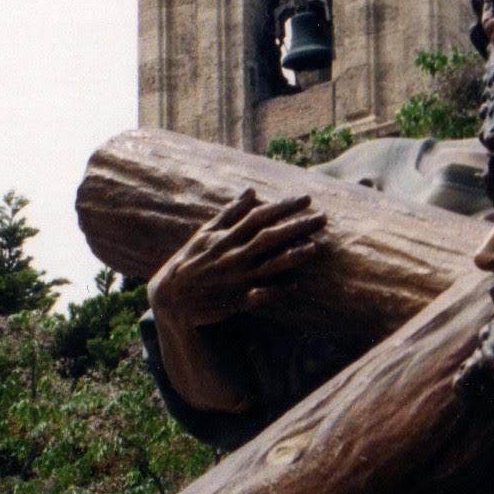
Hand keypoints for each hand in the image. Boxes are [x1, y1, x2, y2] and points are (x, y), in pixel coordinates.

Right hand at [148, 189, 326, 332]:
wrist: (170, 299)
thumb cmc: (189, 262)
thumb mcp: (203, 234)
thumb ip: (228, 213)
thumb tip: (249, 191)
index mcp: (224, 237)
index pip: (258, 217)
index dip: (283, 207)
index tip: (306, 199)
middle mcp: (232, 255)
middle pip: (269, 237)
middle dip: (296, 227)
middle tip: (323, 218)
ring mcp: (235, 279)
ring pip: (267, 266)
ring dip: (291, 257)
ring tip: (315, 248)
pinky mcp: (235, 301)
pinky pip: (259, 296)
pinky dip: (276, 291)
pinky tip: (296, 286)